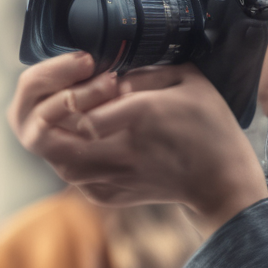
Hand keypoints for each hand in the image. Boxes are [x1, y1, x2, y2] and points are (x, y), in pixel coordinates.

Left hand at [9, 53, 267, 237]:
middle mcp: (119, 152)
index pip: (79, 109)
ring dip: (53, 132)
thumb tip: (109, 79)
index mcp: (141, 116)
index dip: (77, 89)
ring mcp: (110, 178)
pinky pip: (69, 174)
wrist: (221, 181)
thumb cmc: (208, 125)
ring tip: (71, 114)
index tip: (95, 76)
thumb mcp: (187, 79)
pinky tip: (81, 139)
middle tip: (65, 94)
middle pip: (48, 137)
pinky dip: (65, 154)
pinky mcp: (105, 195)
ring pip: (53, 158)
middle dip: (46, 110)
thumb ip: (144, 72)